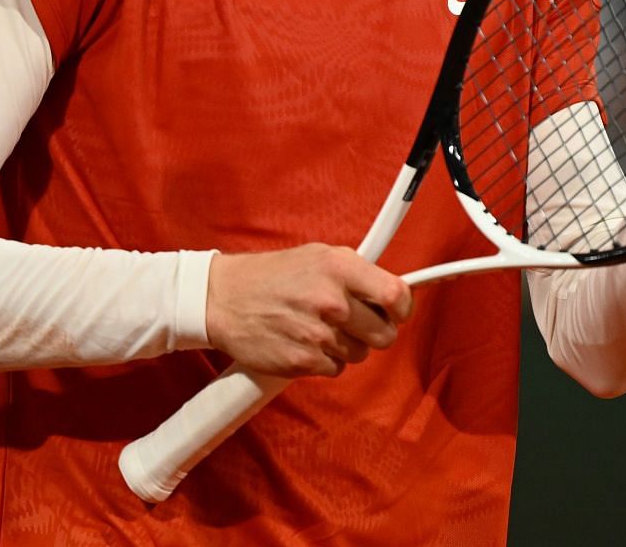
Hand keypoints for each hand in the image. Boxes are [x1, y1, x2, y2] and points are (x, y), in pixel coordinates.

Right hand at [204, 244, 413, 378]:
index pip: (396, 296)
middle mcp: (332, 300)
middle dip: (373, 332)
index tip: (395, 312)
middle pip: (384, 334)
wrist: (223, 298)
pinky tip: (303, 342)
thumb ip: (356, 273)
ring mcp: (317, 334)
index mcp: (339, 267)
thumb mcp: (317, 256)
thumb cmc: (273, 275)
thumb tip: (392, 294)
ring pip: (359, 354)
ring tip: (317, 327)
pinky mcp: (302, 362)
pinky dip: (324, 360)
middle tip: (352, 322)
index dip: (402, 309)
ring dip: (344, 345)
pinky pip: (335, 368)